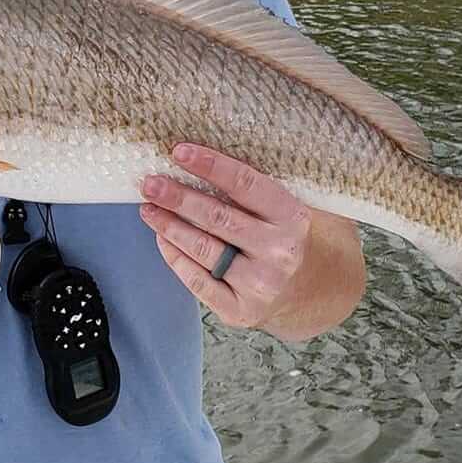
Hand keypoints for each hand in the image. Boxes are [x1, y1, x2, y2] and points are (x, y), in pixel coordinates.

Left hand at [141, 142, 310, 328]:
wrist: (313, 290)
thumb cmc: (287, 238)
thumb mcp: (284, 210)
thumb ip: (250, 193)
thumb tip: (192, 165)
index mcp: (293, 217)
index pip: (245, 184)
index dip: (210, 166)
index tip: (179, 152)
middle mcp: (279, 251)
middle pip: (217, 217)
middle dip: (177, 198)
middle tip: (150, 183)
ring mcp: (260, 284)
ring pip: (203, 249)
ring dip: (169, 226)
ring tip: (148, 209)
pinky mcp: (241, 310)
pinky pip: (197, 281)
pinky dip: (175, 258)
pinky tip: (162, 240)